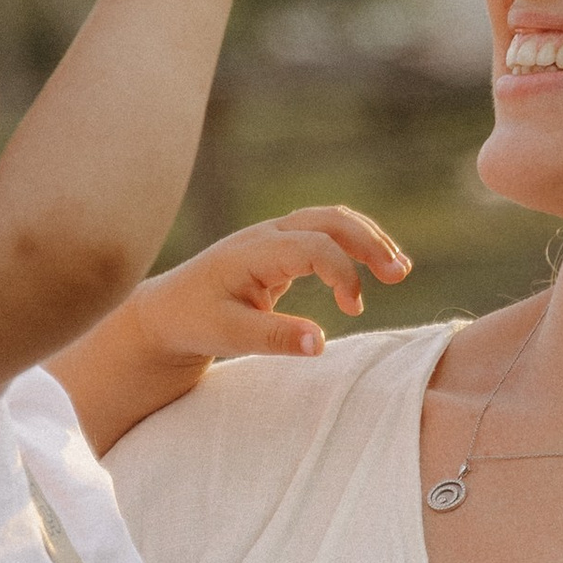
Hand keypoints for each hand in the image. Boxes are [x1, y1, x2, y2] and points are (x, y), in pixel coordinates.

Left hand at [132, 207, 410, 368]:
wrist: (164, 313)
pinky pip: (323, 235)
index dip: (343, 272)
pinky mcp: (279, 251)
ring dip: (367, 240)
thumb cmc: (192, 322)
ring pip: (330, 221)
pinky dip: (352, 248)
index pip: (315, 246)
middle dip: (369, 241)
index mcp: (254, 251)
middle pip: (330, 219)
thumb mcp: (227, 335)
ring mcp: (273, 239)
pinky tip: (369, 275)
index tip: (354, 308)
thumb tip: (321, 343)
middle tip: (399, 274)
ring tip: (397, 271)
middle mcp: (267, 235)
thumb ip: (274, 337)